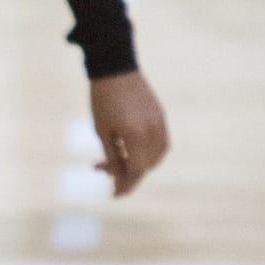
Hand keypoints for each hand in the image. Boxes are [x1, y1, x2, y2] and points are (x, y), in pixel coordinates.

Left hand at [89, 70, 168, 196]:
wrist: (115, 70)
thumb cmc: (102, 101)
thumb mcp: (102, 133)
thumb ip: (113, 158)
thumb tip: (119, 180)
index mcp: (135, 136)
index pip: (136, 170)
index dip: (125, 184)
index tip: (114, 194)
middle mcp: (153, 131)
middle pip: (147, 165)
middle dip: (129, 175)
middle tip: (107, 173)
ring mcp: (160, 123)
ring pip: (157, 156)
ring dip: (140, 164)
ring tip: (119, 161)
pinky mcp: (161, 116)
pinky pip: (162, 143)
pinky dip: (149, 153)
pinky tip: (132, 151)